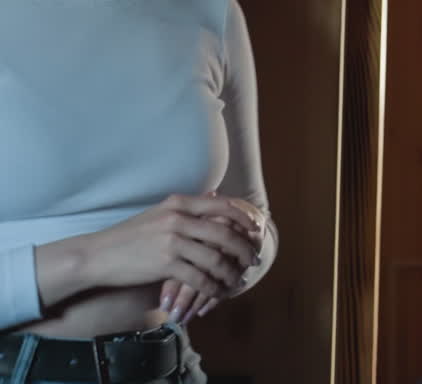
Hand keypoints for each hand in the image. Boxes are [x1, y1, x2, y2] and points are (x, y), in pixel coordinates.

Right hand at [75, 194, 258, 300]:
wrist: (97, 255)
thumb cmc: (130, 236)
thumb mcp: (159, 213)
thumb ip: (187, 209)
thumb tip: (217, 197)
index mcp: (179, 203)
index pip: (223, 206)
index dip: (245, 219)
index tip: (256, 230)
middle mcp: (177, 218)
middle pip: (225, 234)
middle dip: (245, 250)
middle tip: (254, 260)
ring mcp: (171, 241)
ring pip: (216, 259)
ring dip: (231, 273)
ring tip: (238, 280)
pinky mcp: (165, 264)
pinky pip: (200, 278)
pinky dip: (214, 287)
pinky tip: (219, 292)